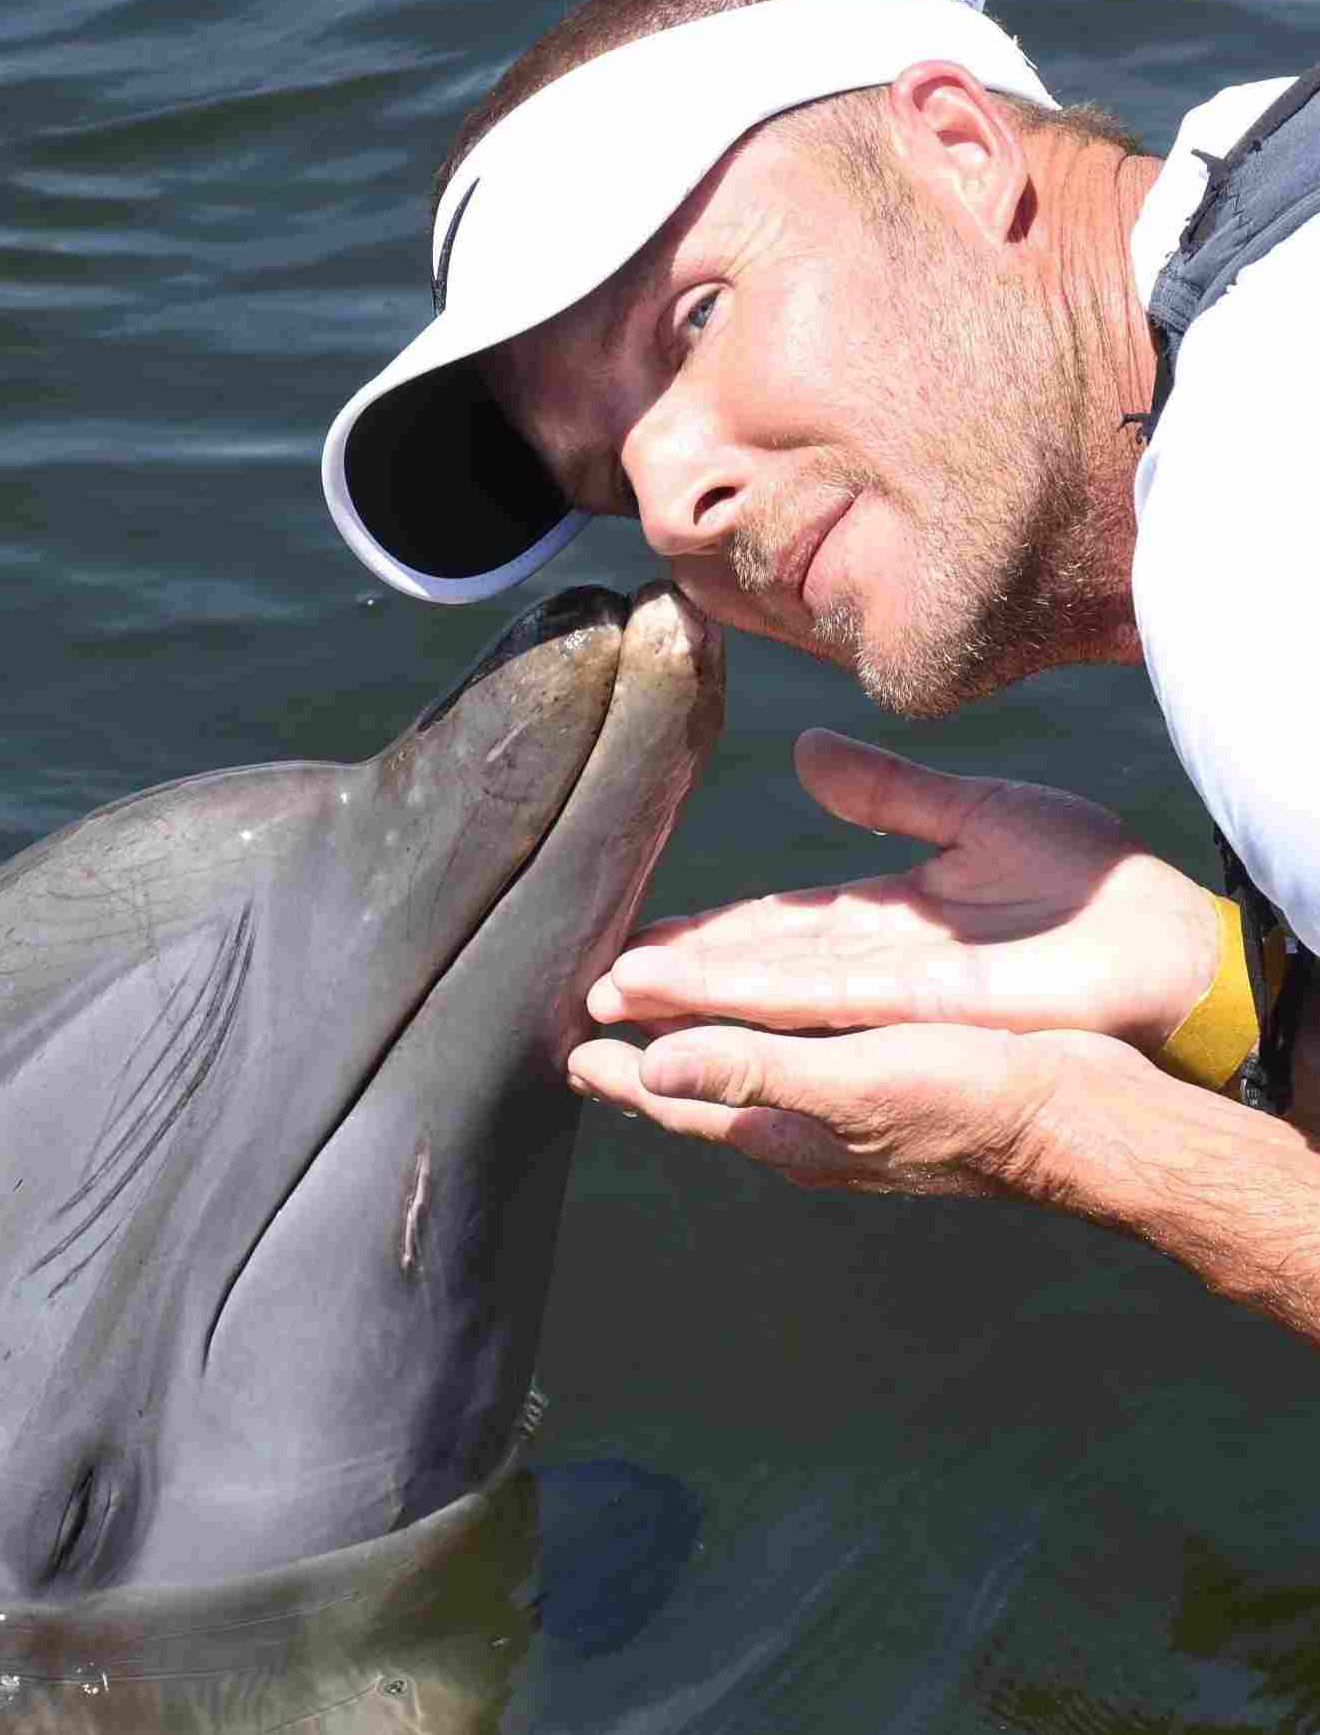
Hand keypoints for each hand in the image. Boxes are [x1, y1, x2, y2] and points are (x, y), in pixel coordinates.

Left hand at [567, 1016, 1154, 1198]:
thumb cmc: (971, 1104)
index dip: (617, 1071)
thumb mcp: (854, 1084)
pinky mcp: (885, 1083)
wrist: (1079, 1122)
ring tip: (660, 1008)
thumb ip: (752, 1070)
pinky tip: (772, 1008)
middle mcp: (805, 1128)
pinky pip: (796, 1053)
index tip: (564, 1042)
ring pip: (745, 1070)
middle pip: (700, 1089)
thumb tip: (649, 1062)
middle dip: (643, 1057)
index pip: (674, 1099)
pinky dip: (761, 1027)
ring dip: (697, 1038)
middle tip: (592, 1021)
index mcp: (786, 1132)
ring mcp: (846, 1111)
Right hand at [587, 729, 1219, 1054]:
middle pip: (751, 967)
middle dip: (673, 977)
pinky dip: (743, 998)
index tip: (638, 936)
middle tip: (592, 984)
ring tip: (608, 995)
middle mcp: (870, 962)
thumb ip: (885, 792)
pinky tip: (684, 994)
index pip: (772, 926)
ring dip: (686, 992)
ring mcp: (885, 990)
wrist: (1162, 941)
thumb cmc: (1088, 885)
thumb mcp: (970, 813)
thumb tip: (803, 750)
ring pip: (763, 988)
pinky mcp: (910, 1004)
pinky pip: (812, 996)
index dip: (703, 932)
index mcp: (882, 917)